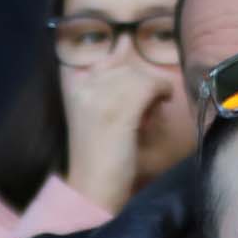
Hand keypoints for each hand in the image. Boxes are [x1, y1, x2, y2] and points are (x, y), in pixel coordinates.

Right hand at [59, 57, 178, 212]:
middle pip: (126, 65)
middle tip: (147, 109)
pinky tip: (159, 108)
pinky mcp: (118, 109)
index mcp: (76, 86)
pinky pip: (149, 86)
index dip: (128, 67)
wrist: (93, 190)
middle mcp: (85, 86)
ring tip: (151, 113)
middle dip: (143, 83)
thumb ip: (112, 86)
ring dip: (153, 91)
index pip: (108, 58)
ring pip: (139, 75)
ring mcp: (100, 96)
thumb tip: (128, 47)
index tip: (138, 88)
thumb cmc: (101, 158)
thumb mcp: (100, 115)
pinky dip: (161, 94)